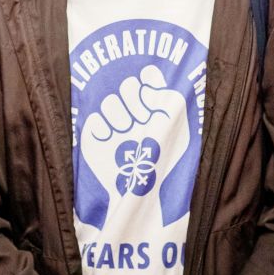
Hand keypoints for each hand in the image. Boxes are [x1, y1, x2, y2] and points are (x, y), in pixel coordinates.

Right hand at [78, 65, 190, 226]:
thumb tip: (152, 85)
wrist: (143, 194)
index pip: (145, 80)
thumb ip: (172, 103)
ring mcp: (111, 124)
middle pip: (125, 85)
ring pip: (109, 101)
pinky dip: (101, 126)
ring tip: (127, 132)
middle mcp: (130, 112)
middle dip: (134, 100)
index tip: (152, 101)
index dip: (148, 86)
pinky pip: (93, 120)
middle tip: (142, 119)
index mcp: (150, 107)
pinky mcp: (93, 138)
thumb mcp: (180, 131)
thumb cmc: (164, 163)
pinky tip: (110, 138)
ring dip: (119, 115)